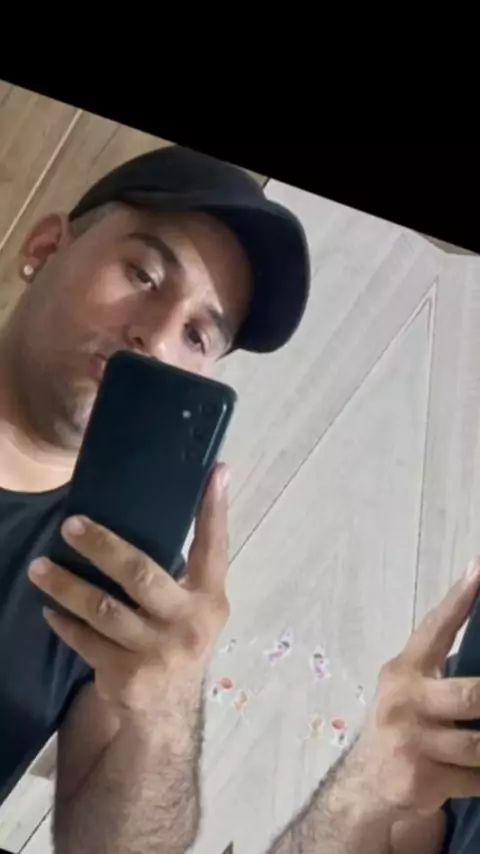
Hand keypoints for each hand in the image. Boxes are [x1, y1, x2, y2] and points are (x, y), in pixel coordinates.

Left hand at [28, 463, 230, 719]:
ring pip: (104, 610)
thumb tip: (169, 508)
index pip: (215, 546)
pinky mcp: (127, 676)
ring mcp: (157, 652)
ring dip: (66, 587)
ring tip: (39, 567)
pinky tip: (49, 610)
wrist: (166, 712)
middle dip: (104, 547)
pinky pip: (86, 642)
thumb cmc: (177, 639)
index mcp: (210, 597)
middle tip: (70, 525)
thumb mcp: (194, 605)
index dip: (215, 510)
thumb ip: (187, 567)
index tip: (216, 471)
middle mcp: (189, 623)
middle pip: (142, 575)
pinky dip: (66, 624)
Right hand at [347, 559, 479, 817]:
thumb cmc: (403, 726)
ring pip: (479, 745)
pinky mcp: (420, 780)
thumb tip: (476, 631)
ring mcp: (410, 742)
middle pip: (470, 697)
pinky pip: (476, 779)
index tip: (479, 568)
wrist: (368, 785)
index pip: (435, 628)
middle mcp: (403, 700)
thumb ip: (438, 666)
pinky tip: (474, 774)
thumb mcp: (412, 689)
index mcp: (404, 670)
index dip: (459, 600)